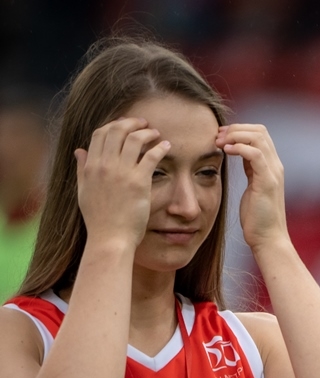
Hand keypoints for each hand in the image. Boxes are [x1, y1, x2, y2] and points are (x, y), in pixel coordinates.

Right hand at [74, 117, 168, 247]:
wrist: (110, 238)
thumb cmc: (99, 219)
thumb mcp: (84, 191)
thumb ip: (82, 169)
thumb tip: (78, 151)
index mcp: (90, 167)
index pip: (99, 134)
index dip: (113, 125)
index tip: (125, 125)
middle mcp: (104, 166)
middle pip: (116, 130)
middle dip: (131, 122)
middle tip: (144, 124)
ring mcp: (121, 173)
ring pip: (134, 139)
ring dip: (147, 132)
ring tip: (156, 134)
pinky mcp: (139, 182)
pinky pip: (151, 156)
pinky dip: (160, 147)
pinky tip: (166, 146)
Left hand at [216, 124, 286, 250]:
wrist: (268, 238)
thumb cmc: (257, 218)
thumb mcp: (253, 186)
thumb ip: (250, 169)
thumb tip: (237, 155)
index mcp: (271, 166)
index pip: (259, 134)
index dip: (239, 130)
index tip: (220, 138)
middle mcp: (275, 166)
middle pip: (260, 130)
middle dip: (235, 129)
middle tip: (217, 138)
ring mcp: (273, 172)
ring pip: (258, 137)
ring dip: (235, 135)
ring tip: (219, 143)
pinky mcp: (267, 181)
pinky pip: (255, 154)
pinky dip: (239, 147)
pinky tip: (225, 152)